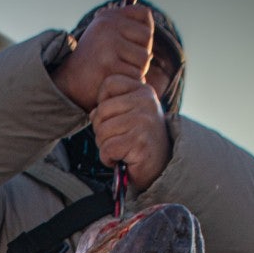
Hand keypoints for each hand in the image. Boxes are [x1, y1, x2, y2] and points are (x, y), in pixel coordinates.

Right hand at [51, 5, 152, 111]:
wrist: (68, 87)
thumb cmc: (92, 63)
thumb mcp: (104, 36)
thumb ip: (123, 23)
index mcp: (108, 17)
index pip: (144, 15)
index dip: (142, 35)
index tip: (129, 46)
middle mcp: (108, 25)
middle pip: (147, 38)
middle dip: (140, 55)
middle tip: (123, 64)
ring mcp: (108, 44)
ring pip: (144, 59)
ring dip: (135, 71)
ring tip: (117, 74)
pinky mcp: (109, 65)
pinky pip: (135, 76)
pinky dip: (128, 83)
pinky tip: (115, 84)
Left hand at [91, 77, 170, 192]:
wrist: (161, 168)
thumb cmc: (141, 142)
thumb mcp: (129, 116)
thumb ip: (111, 107)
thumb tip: (93, 113)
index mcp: (143, 91)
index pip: (109, 84)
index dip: (102, 103)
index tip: (114, 118)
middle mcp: (145, 102)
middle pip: (101, 111)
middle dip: (101, 130)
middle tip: (116, 139)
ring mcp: (143, 122)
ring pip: (102, 131)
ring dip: (105, 146)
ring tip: (121, 149)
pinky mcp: (139, 143)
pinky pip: (107, 149)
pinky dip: (108, 159)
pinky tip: (121, 159)